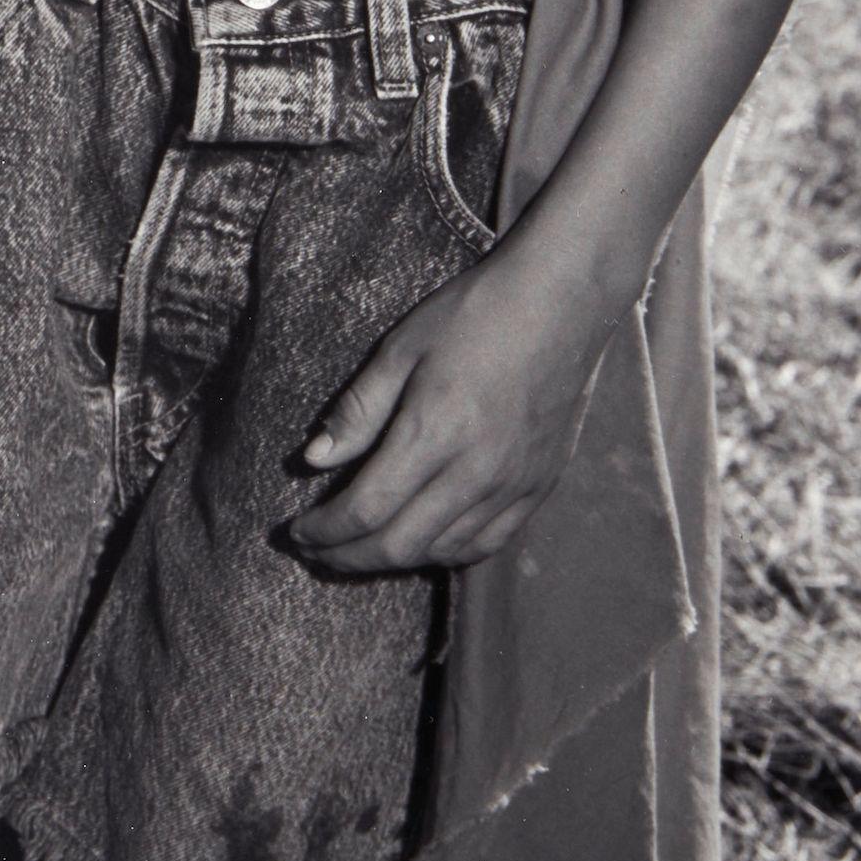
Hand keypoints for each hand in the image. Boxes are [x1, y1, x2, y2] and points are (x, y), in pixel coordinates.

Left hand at [288, 242, 609, 572]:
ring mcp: (514, 484)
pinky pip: (489, 542)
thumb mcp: (401, 349)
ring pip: (444, 551)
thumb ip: (358, 411)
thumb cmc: (474, 314)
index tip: (297, 532)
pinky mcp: (540, 485)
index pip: (366, 510)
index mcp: (434, 433)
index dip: (326, 531)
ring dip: (394, 560)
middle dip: (349, 557)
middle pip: (401, 545)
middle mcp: (476, 471)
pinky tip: (423, 543)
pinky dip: (447, 553)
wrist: (563, 301)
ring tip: (360, 549)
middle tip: (316, 552)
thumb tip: (313, 460)